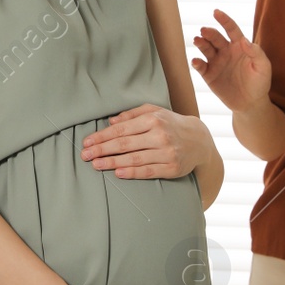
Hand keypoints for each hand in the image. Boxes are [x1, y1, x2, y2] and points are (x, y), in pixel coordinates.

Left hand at [81, 103, 210, 179]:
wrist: (199, 140)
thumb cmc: (171, 124)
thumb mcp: (154, 112)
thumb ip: (131, 115)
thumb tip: (110, 121)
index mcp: (153, 119)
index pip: (121, 129)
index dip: (102, 136)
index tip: (87, 142)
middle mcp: (160, 135)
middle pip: (125, 144)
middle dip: (102, 150)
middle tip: (85, 155)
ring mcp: (167, 152)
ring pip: (134, 158)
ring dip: (112, 162)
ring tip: (96, 165)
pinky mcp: (172, 168)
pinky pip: (148, 171)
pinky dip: (132, 172)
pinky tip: (118, 173)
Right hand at [192, 9, 271, 112]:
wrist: (251, 104)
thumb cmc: (260, 83)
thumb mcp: (263, 67)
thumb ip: (256, 52)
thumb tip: (243, 40)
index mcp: (239, 46)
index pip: (231, 29)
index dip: (224, 20)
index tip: (216, 12)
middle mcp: (226, 51)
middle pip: (215, 38)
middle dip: (209, 33)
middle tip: (204, 31)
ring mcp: (216, 63)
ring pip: (206, 49)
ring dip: (200, 44)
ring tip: (197, 40)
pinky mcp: (209, 75)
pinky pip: (201, 66)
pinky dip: (196, 63)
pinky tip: (195, 61)